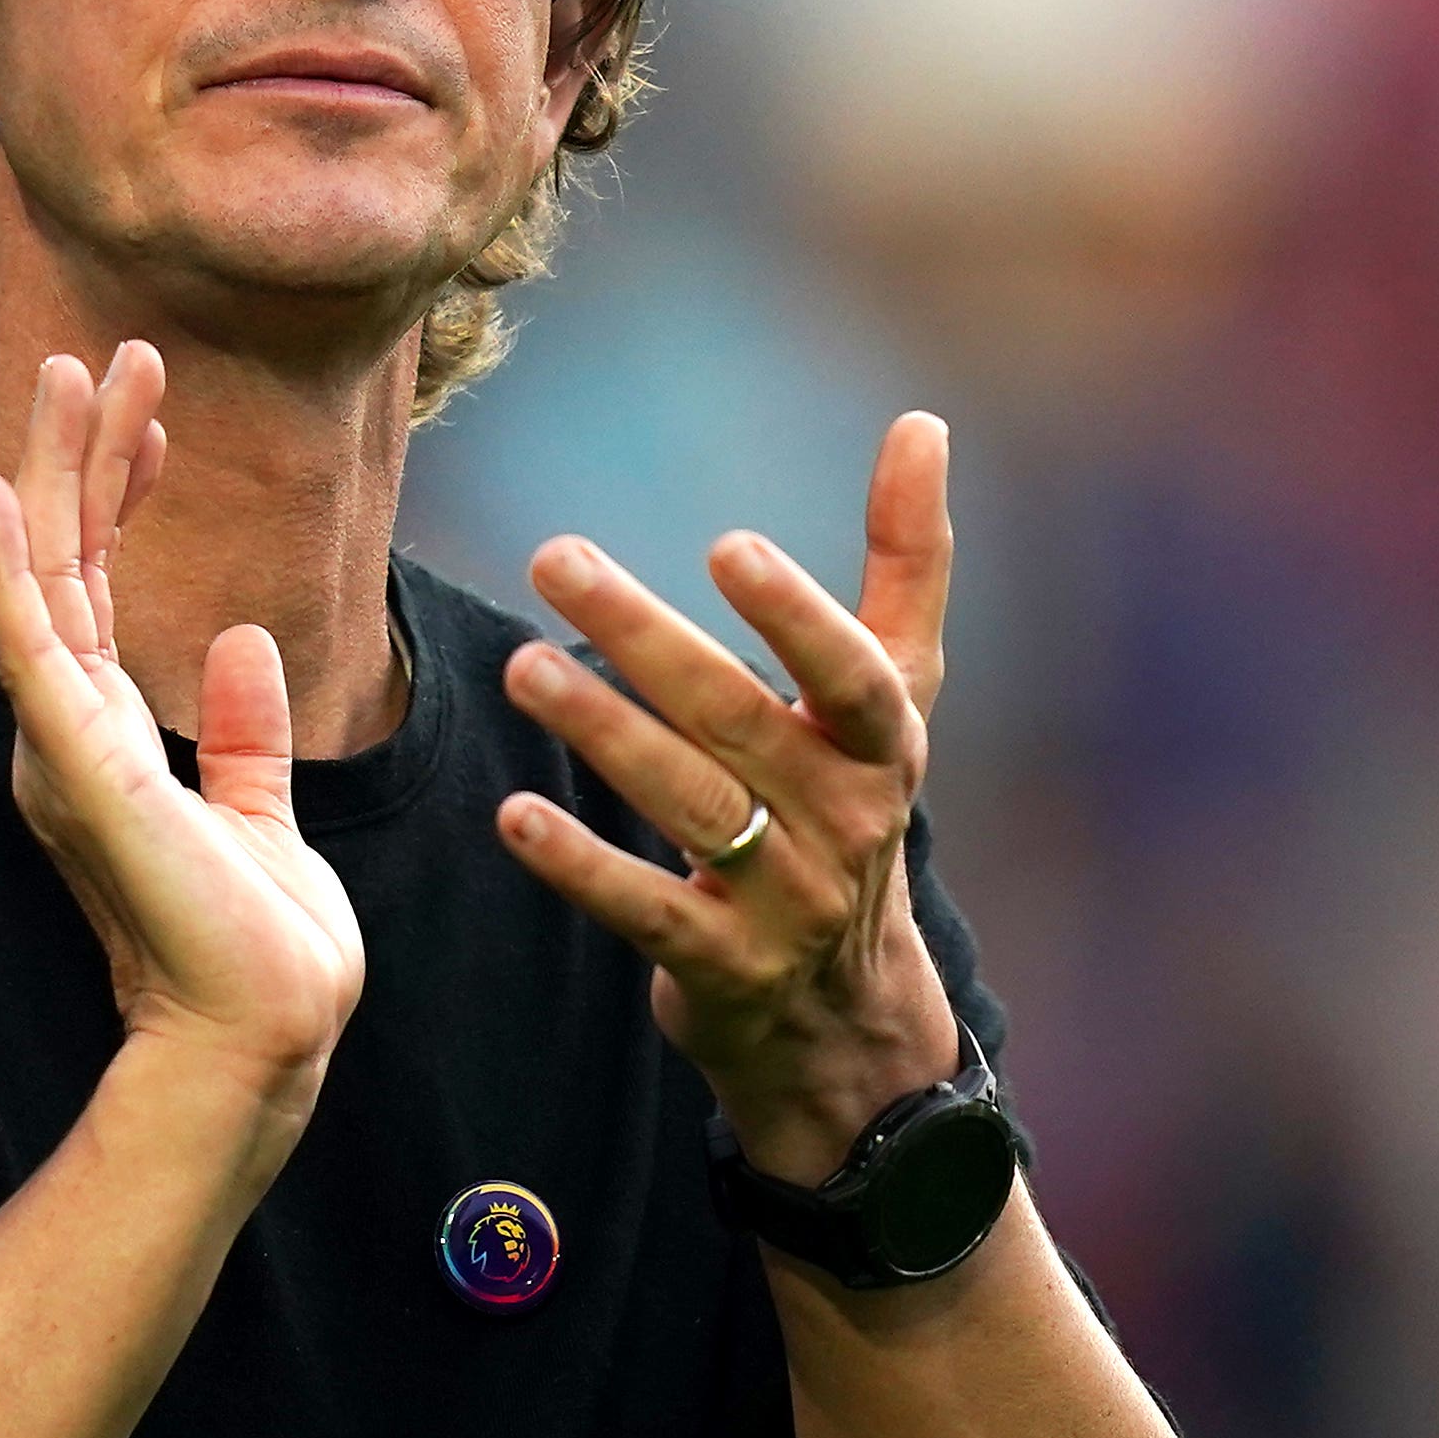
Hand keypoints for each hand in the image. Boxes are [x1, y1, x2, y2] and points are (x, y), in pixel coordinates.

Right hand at [0, 344, 367, 1110]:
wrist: (266, 1027)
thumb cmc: (260, 948)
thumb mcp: (262, 813)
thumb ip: (245, 732)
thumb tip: (240, 640)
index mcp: (105, 739)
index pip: (102, 586)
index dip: (121, 491)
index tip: (152, 414)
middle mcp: (68, 730)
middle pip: (66, 559)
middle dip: (85, 452)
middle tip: (107, 353)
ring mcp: (63, 742)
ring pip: (42, 575)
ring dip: (48, 471)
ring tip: (64, 371)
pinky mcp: (75, 760)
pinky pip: (25, 641)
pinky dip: (6, 564)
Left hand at [496, 410, 965, 1184]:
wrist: (845, 1015)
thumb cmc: (852, 814)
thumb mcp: (895, 701)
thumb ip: (906, 563)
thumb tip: (923, 422)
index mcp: (883, 750)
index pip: (855, 677)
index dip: (799, 616)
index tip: (727, 547)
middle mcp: (843, 825)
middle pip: (738, 722)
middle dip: (645, 637)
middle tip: (556, 556)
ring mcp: (783, 904)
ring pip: (687, 805)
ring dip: (602, 731)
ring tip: (523, 666)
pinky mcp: (718, 968)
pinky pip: (643, 910)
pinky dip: (580, 864)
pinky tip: (515, 812)